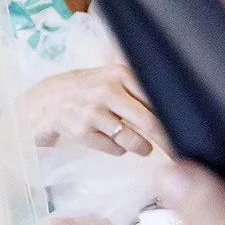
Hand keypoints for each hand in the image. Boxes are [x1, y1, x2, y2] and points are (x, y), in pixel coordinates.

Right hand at [22, 64, 167, 155]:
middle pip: (150, 122)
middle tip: (174, 151)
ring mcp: (92, 111)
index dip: (173, 118)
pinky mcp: (81, 131)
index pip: (157, 98)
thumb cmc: (81, 92)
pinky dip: (116, 149)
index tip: (183, 130)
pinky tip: (108, 140)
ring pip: (133, 140)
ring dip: (140, 148)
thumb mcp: (107, 79)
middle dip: (166, 142)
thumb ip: (137, 90)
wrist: (42, 103)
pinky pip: (114, 149)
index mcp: (119, 73)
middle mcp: (106, 89)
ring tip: (139, 146)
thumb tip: (176, 111)